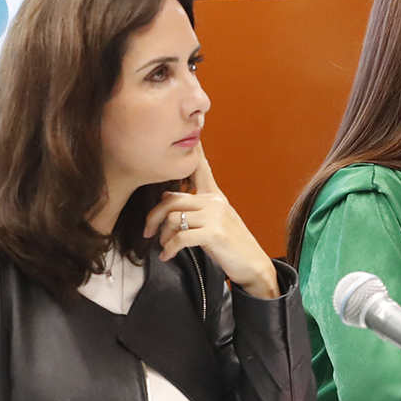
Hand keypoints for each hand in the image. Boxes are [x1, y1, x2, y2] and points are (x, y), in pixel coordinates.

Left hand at [146, 150, 278, 297]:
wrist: (253, 265)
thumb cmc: (231, 244)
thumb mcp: (214, 221)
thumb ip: (194, 207)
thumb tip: (166, 197)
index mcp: (215, 196)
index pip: (201, 169)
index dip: (194, 152)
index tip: (190, 136)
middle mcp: (214, 202)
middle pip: (172, 200)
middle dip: (154, 217)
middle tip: (147, 231)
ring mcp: (215, 216)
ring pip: (173, 218)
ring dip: (163, 237)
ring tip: (165, 247)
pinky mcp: (214, 233)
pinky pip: (180, 238)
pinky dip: (169, 249)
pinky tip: (168, 256)